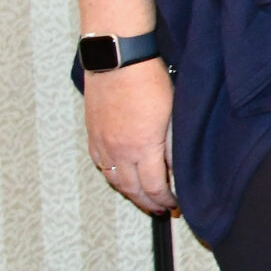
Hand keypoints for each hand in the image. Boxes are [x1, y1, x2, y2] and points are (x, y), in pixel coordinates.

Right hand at [86, 58, 177, 213]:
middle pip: (131, 189)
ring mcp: (102, 143)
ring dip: (129, 192)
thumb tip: (177, 167)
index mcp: (143, 147)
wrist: (118, 61)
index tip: (174, 204)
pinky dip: (112, 175)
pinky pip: (101, 163)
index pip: (154, 186)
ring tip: (141, 198)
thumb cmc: (149, 81)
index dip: (165, 198)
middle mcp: (119, 150)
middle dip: (147, 202)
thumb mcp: (173, 114)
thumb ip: (173, 145)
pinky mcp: (93, 133)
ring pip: (114, 179)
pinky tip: (120, 176)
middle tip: (160, 209)